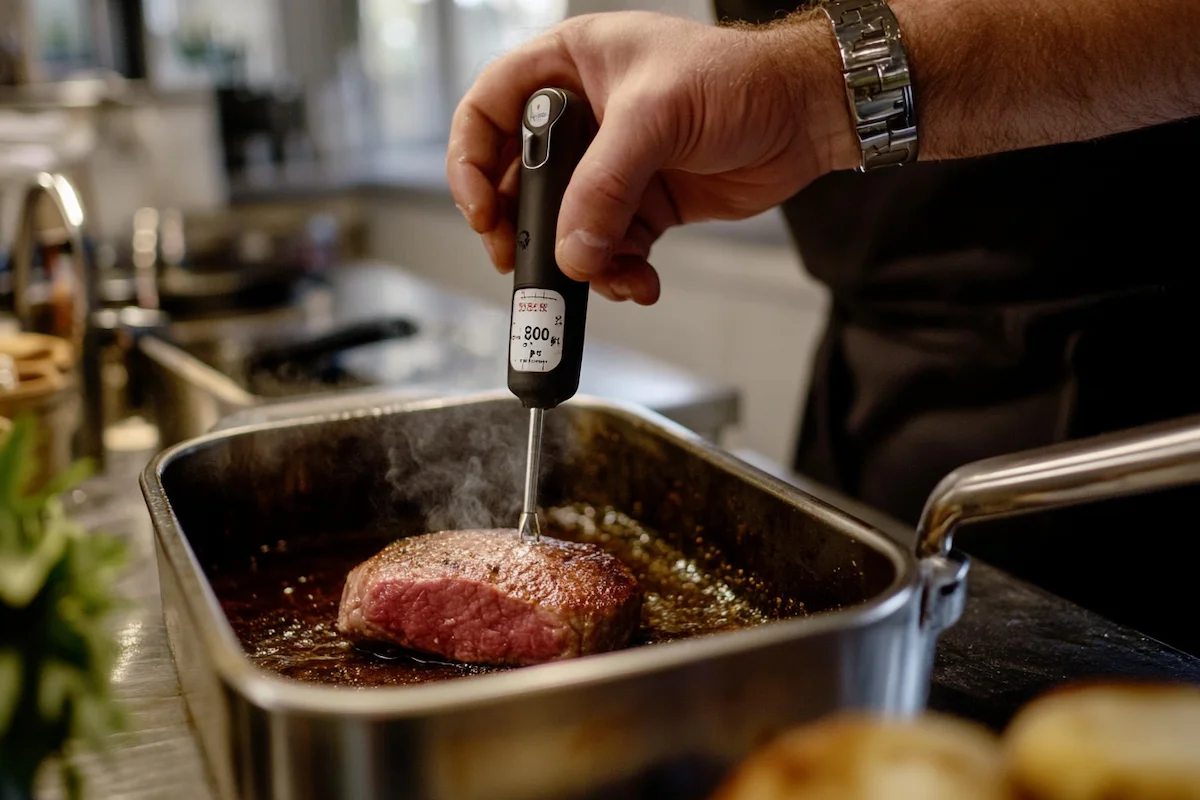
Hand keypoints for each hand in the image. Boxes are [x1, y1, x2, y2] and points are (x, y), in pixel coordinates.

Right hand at [447, 10, 855, 303]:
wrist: (805, 117)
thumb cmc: (739, 78)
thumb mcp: (656, 117)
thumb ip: (605, 187)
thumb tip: (572, 251)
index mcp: (568, 67)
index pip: (490, 109)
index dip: (470, 160)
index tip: (480, 209)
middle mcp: (582, 117)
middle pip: (518, 178)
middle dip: (519, 225)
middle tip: (519, 259)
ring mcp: (611, 165)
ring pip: (564, 223)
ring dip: (576, 260)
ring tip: (603, 276)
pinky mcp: (642, 203)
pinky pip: (610, 247)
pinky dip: (618, 271)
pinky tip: (639, 282)